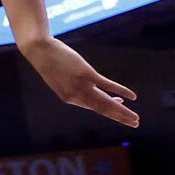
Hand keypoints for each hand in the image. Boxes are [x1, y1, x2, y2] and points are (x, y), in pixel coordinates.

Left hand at [21, 37, 140, 126]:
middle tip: (134, 124)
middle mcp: (75, 95)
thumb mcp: (61, 78)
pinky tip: (132, 97)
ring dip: (122, 111)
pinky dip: (121, 91)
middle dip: (119, 117)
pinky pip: (107, 85)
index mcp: (69, 98)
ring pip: (106, 102)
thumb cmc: (50, 62)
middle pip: (102, 109)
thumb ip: (75, 85)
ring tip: (135, 118)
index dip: (109, 109)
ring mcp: (81, 85)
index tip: (121, 105)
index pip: (93, 107)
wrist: (39, 51)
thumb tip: (90, 87)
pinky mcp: (86, 73)